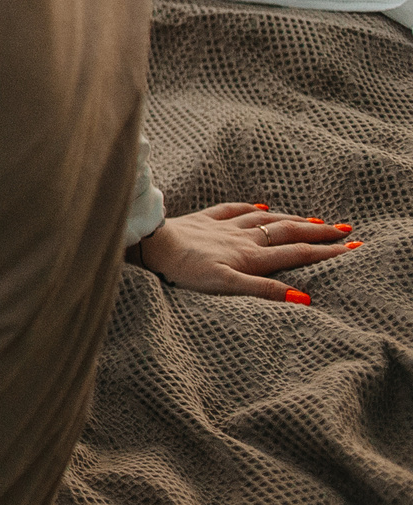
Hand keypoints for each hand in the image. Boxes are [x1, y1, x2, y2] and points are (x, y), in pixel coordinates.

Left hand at [137, 202, 357, 301]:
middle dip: (318, 231)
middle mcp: (243, 238)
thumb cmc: (186, 270)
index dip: (327, 251)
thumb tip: (303, 298)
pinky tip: (259, 206)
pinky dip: (249, 208)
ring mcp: (223, 227)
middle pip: (288, 232)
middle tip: (345, 229)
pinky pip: (232, 211)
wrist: (151, 245)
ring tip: (313, 218)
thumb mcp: (227, 286)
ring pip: (265, 220)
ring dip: (291, 219)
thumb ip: (264, 290)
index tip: (354, 247)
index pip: (298, 253)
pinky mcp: (204, 221)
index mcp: (252, 256)